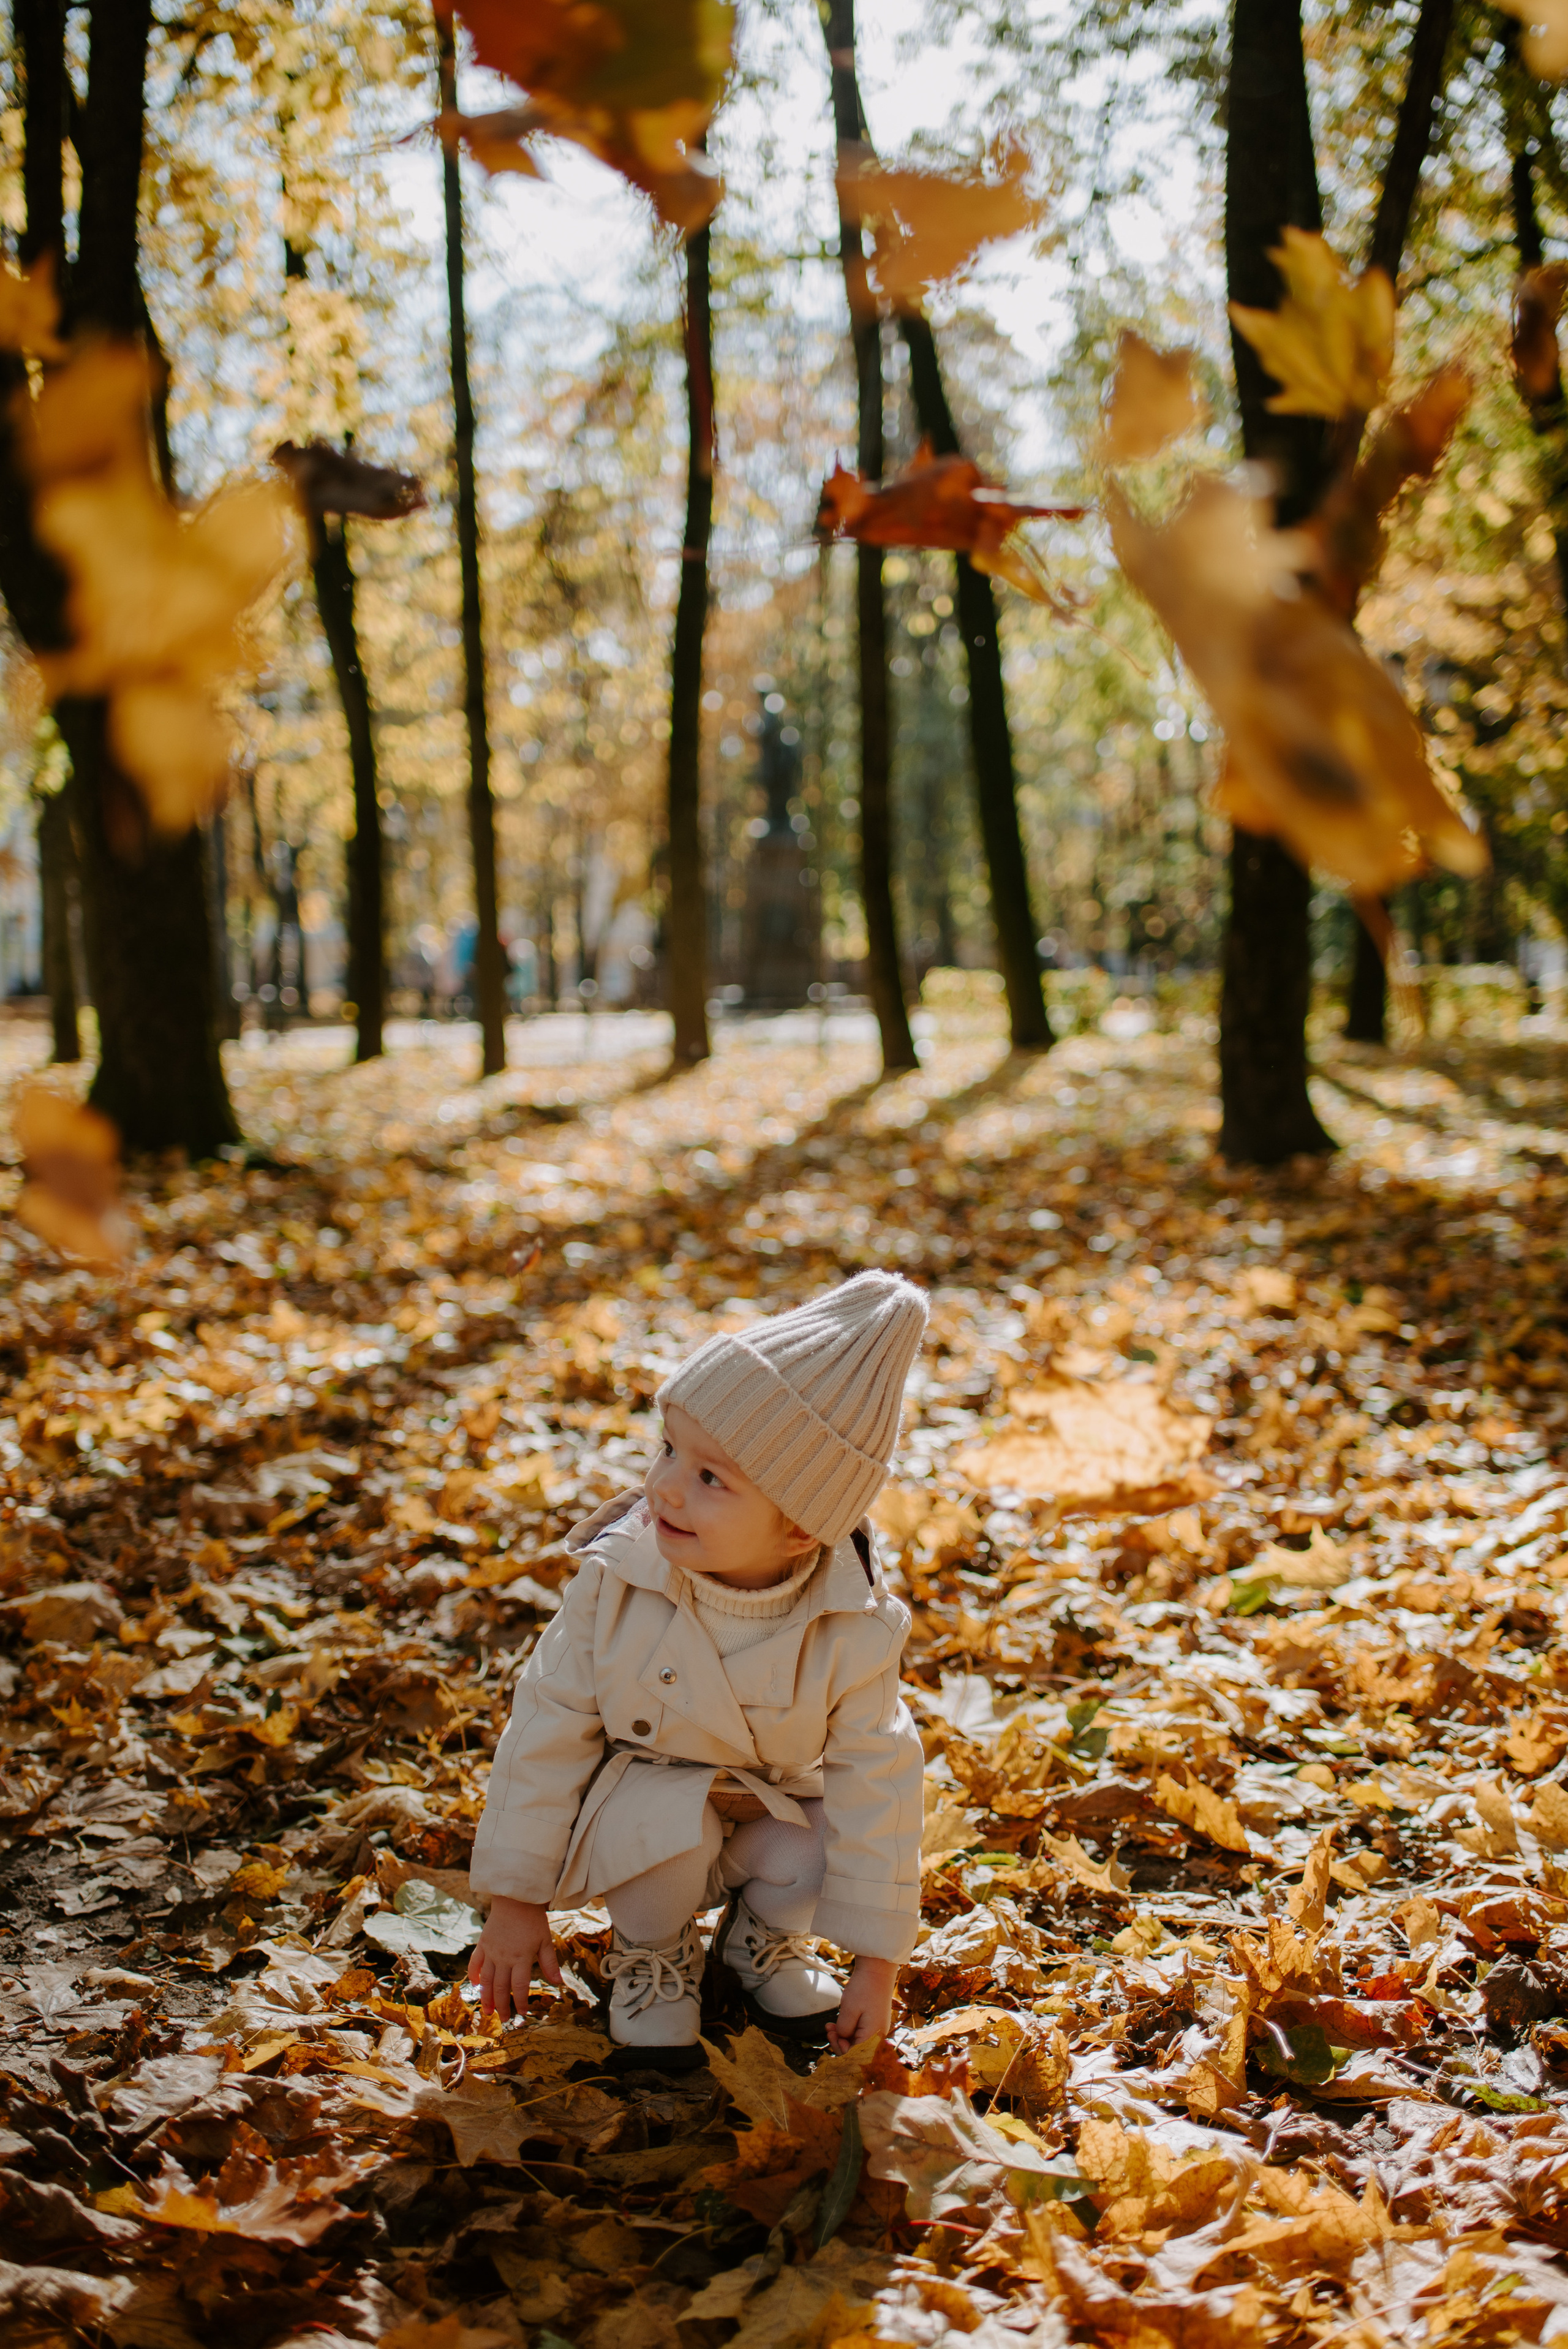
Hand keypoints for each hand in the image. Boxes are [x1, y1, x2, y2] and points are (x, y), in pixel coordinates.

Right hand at [468, 1894, 560, 2021]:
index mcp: (521, 1958)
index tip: (523, 2013)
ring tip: (487, 2011)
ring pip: (486, 1980)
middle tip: (504, 2019)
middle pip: (501, 1987)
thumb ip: (550, 1963)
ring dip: (486, 1997)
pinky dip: (474, 1975)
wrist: (515, 1899)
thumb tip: (558, 1983)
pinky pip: (475, 1963)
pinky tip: (475, 1985)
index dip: (521, 2002)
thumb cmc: (533, 1920)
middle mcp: (504, 1958)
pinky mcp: (483, 1944)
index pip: (520, 1986)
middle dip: (502, 2005)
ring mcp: (491, 1952)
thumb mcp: (545, 1941)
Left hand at [827, 1954, 898, 2053]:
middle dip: (840, 2042)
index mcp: (873, 2035)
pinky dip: (849, 2029)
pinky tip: (838, 2023)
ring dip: (842, 2035)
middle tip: (829, 2031)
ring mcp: (877, 2028)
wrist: (878, 1969)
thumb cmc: (864, 1987)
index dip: (840, 2049)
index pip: (855, 2054)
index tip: (831, 2036)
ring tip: (830, 2026)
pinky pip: (860, 2031)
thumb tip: (842, 2039)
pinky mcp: (875, 2021)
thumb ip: (843, 2029)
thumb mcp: (849, 2010)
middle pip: (857, 2049)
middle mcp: (878, 2035)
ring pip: (857, 2040)